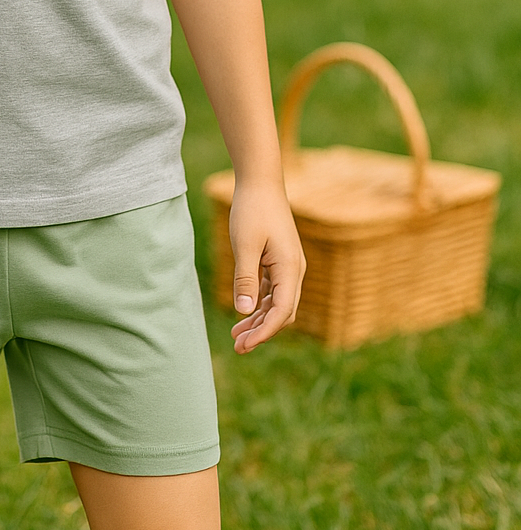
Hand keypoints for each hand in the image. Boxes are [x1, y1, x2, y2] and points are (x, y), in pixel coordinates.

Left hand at [228, 182, 304, 353]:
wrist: (260, 182)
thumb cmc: (252, 210)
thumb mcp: (245, 245)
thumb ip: (245, 279)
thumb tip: (245, 312)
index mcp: (290, 268)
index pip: (282, 312)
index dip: (264, 332)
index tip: (245, 345)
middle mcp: (294, 270)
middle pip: (282, 312)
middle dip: (261, 332)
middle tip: (237, 347)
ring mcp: (287, 266)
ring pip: (276, 303)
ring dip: (258, 320)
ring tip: (236, 336)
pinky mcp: (278, 261)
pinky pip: (271, 290)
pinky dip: (258, 304)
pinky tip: (244, 313)